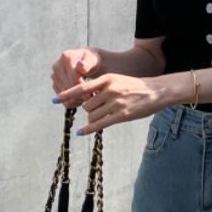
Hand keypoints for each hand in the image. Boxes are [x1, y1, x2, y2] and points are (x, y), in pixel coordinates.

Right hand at [50, 48, 101, 106]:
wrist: (86, 62)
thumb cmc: (91, 61)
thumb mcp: (93, 60)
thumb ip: (88, 63)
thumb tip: (81, 68)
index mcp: (67, 57)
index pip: (74, 78)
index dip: (83, 88)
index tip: (92, 94)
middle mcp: (57, 66)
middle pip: (68, 87)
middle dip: (80, 94)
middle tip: (91, 98)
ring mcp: (54, 75)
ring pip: (64, 95)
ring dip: (77, 99)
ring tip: (87, 98)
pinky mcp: (54, 84)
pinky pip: (62, 99)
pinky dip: (72, 102)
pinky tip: (81, 99)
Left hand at [53, 73, 167, 134]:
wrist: (156, 91)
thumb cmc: (135, 87)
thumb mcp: (117, 80)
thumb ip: (101, 87)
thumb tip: (85, 99)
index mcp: (107, 79)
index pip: (82, 87)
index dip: (67, 94)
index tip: (55, 100)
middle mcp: (109, 90)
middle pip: (86, 105)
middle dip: (89, 109)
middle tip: (97, 110)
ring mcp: (115, 103)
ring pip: (92, 115)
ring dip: (93, 118)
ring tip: (103, 116)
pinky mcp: (121, 115)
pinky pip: (100, 124)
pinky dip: (88, 129)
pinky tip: (81, 133)